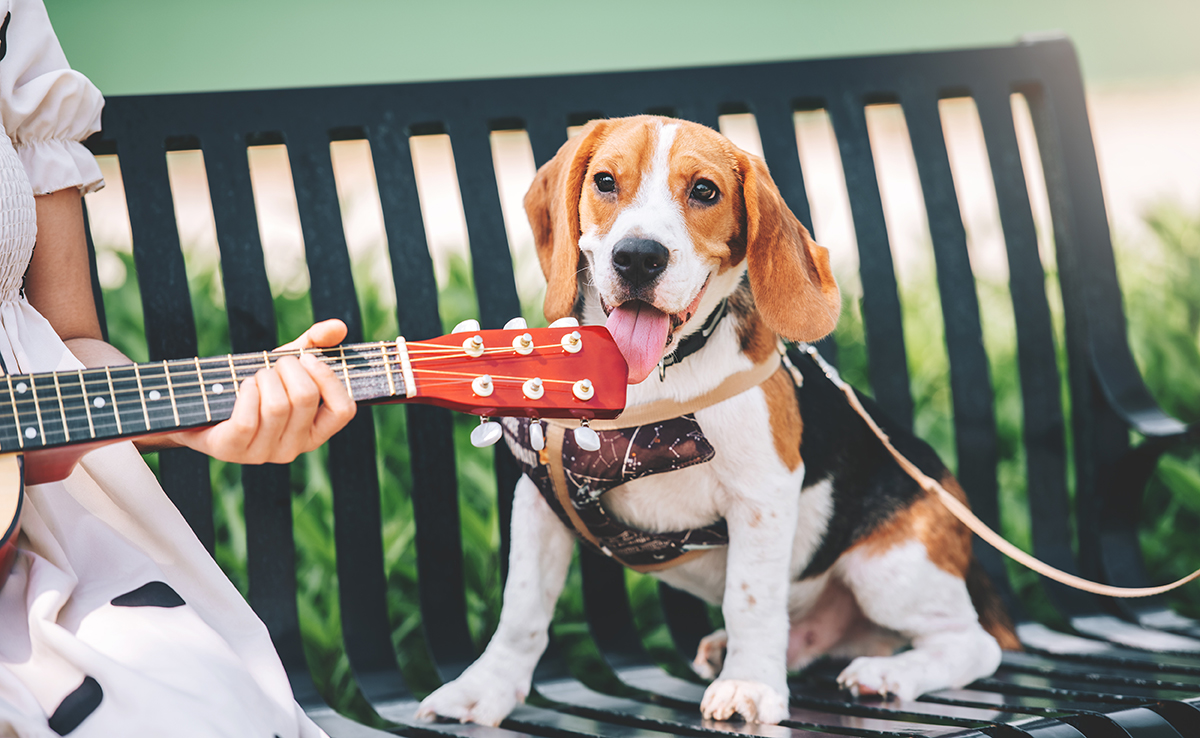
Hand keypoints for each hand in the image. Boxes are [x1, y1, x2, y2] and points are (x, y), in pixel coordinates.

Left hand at [172, 319, 356, 463]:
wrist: (203, 403)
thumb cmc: (255, 385)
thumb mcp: (286, 364)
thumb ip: (315, 344)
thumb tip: (339, 327)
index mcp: (314, 431)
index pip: (343, 410)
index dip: (329, 378)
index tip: (308, 358)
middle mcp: (294, 448)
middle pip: (305, 397)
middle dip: (287, 367)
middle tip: (274, 364)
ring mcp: (264, 453)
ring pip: (276, 406)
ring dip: (263, 377)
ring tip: (255, 376)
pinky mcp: (233, 451)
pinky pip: (248, 419)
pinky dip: (246, 392)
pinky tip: (243, 385)